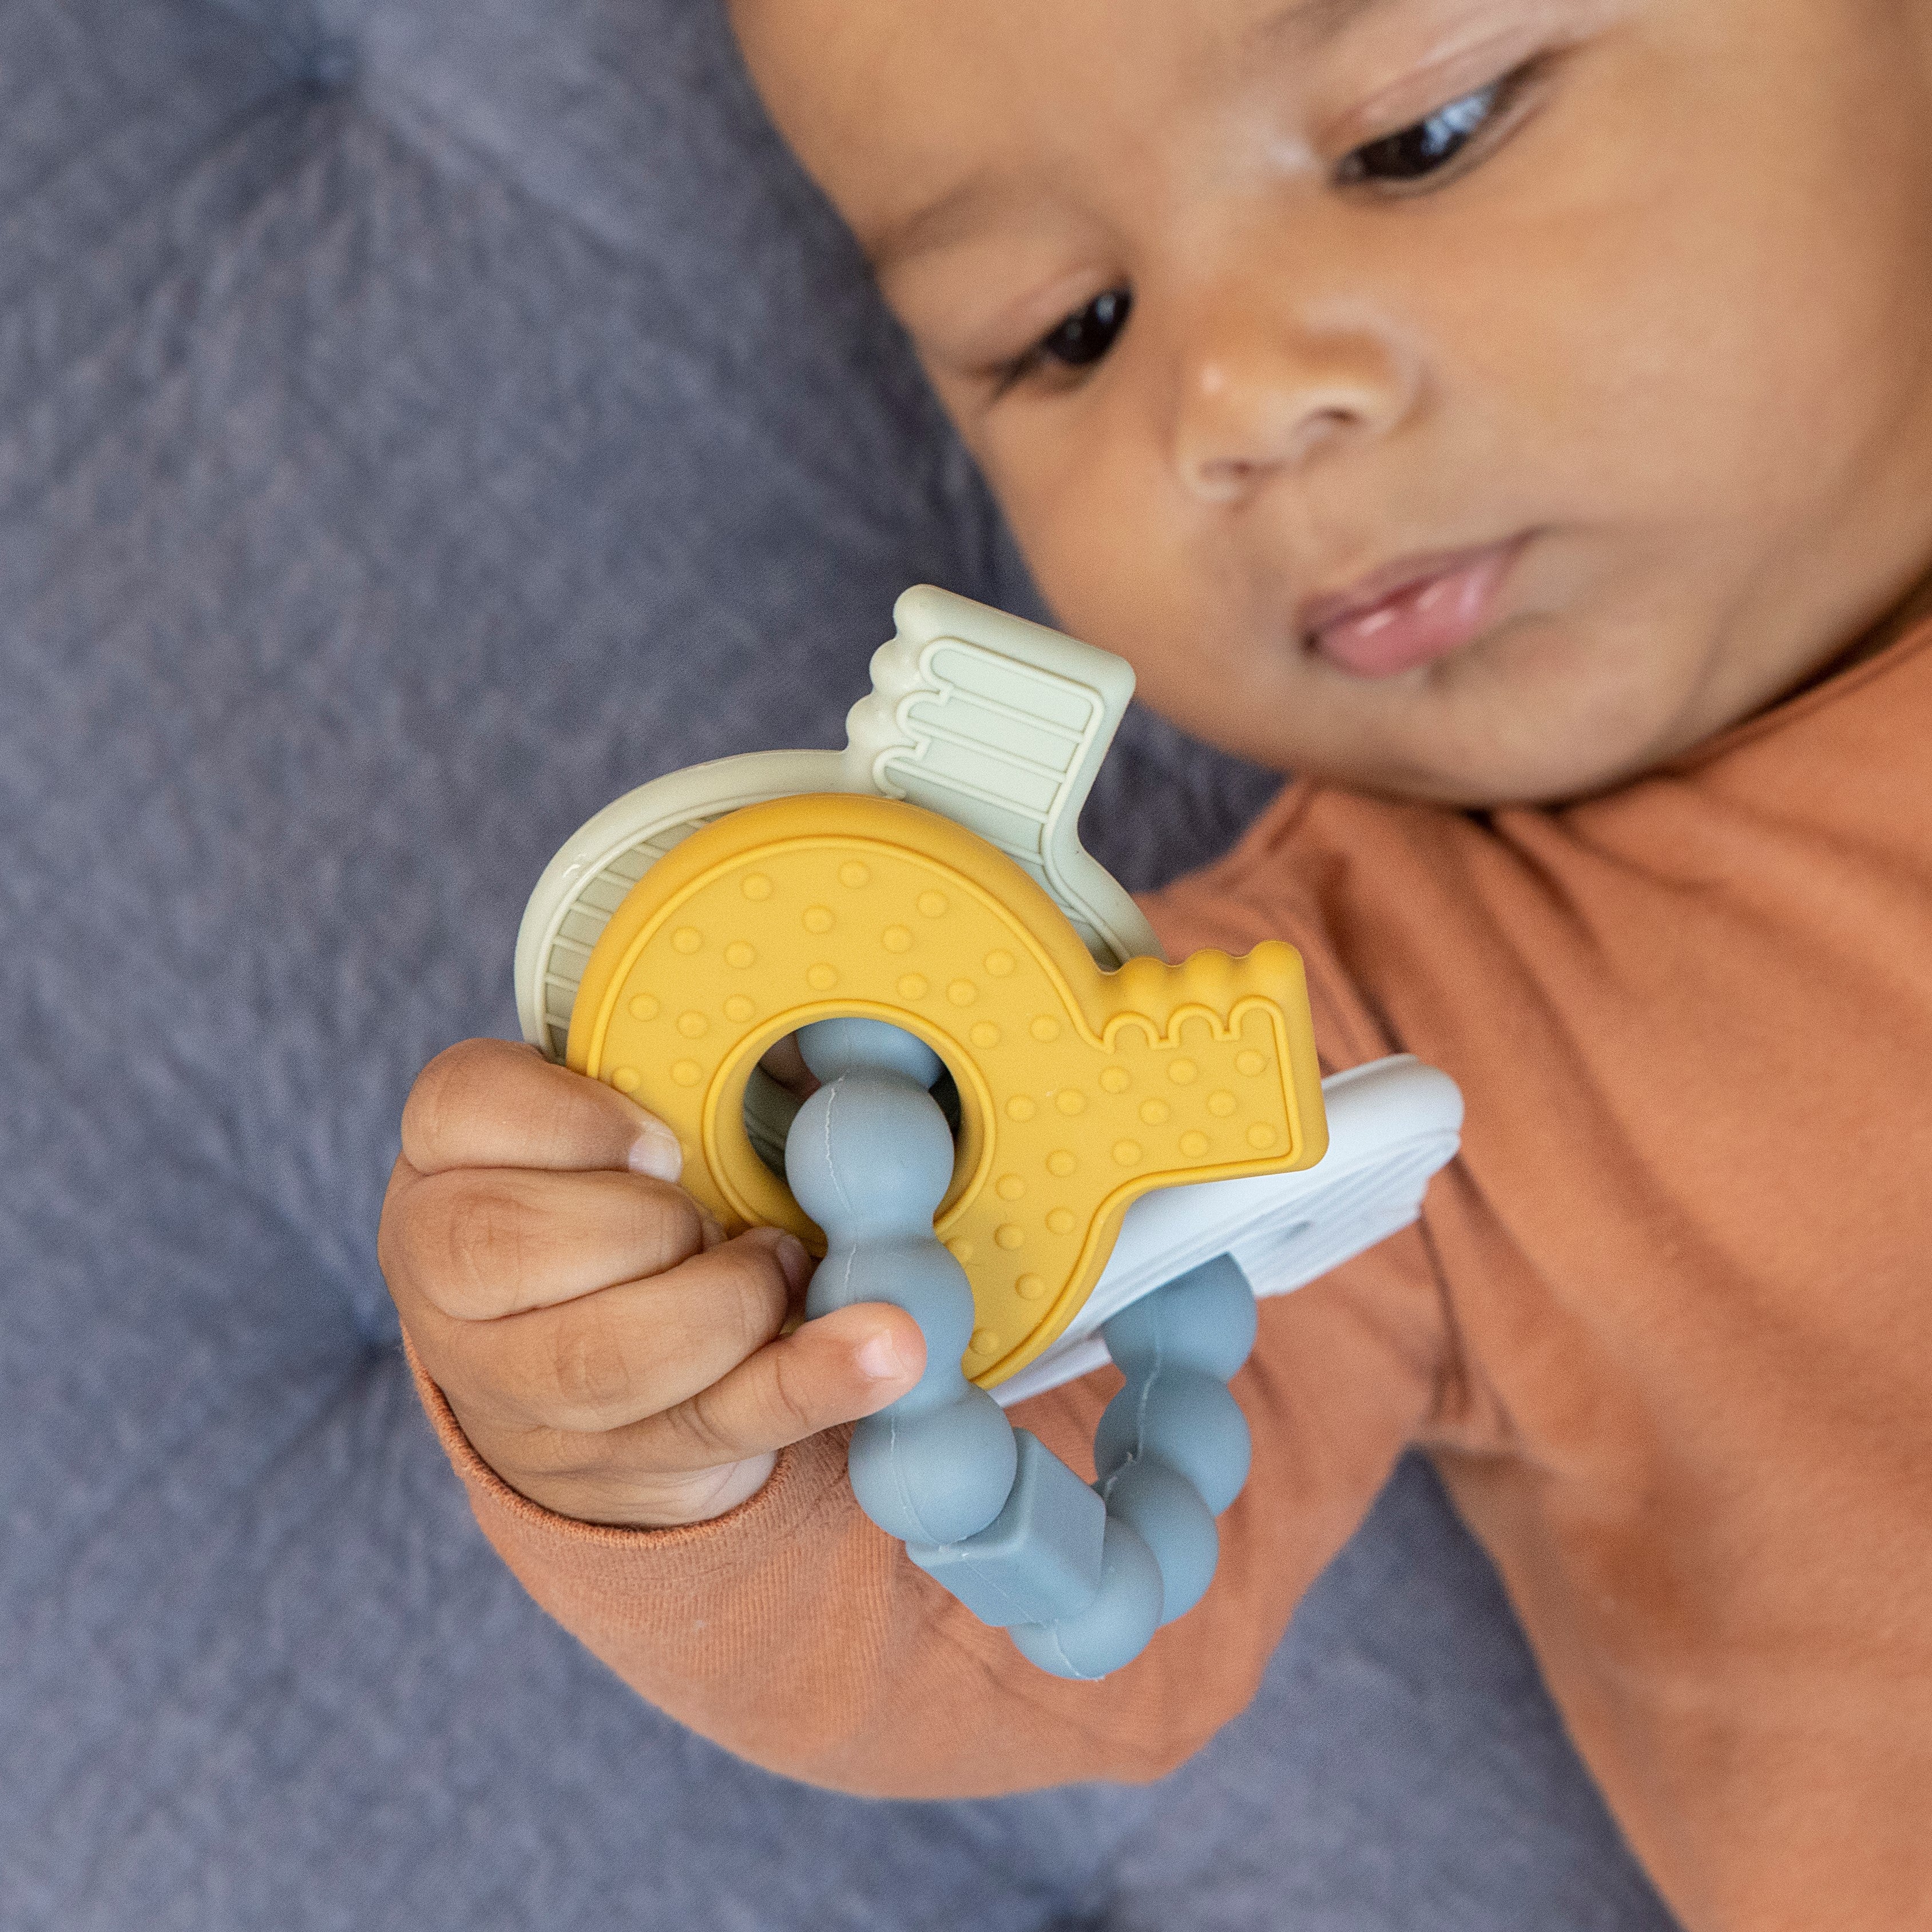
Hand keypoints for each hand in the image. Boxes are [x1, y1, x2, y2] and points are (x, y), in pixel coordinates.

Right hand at [378, 1038, 926, 1526]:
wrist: (578, 1387)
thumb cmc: (608, 1205)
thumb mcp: (602, 1127)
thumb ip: (663, 1081)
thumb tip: (810, 1055)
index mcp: (445, 1166)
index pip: (461, 1110)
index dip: (566, 1121)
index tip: (659, 1141)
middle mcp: (448, 1285)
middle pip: (504, 1245)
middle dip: (641, 1224)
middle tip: (708, 1214)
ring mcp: (519, 1392)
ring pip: (601, 1361)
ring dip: (726, 1303)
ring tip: (785, 1267)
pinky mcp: (621, 1462)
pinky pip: (717, 1424)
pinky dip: (810, 1382)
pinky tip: (887, 1349)